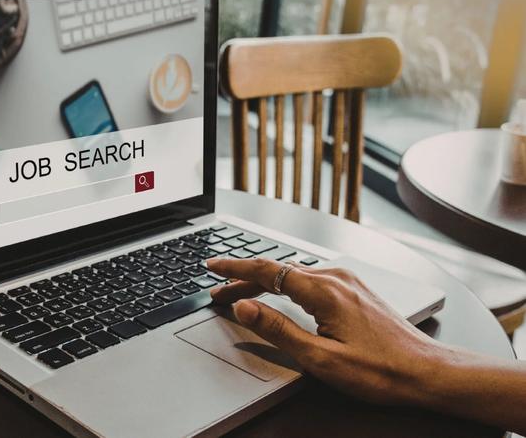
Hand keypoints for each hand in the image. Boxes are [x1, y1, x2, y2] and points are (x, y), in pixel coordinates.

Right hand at [206, 258, 452, 405]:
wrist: (428, 372)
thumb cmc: (380, 372)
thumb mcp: (320, 359)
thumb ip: (278, 330)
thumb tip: (245, 308)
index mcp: (324, 291)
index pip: (267, 270)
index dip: (234, 268)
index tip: (212, 267)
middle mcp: (336, 278)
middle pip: (277, 270)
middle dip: (243, 278)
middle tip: (219, 291)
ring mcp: (347, 281)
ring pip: (293, 274)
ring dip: (264, 282)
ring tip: (242, 294)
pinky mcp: (354, 290)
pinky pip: (310, 279)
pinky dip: (285, 285)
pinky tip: (279, 294)